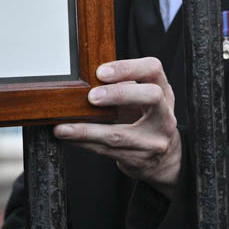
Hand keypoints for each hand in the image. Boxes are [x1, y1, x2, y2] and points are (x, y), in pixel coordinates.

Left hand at [54, 57, 180, 198]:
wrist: (165, 159)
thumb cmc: (147, 120)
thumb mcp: (143, 100)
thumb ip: (123, 87)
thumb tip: (85, 81)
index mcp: (164, 92)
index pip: (153, 69)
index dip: (128, 68)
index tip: (101, 72)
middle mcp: (164, 115)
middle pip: (150, 96)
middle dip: (119, 94)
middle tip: (92, 97)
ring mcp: (154, 140)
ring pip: (119, 134)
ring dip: (86, 131)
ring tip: (63, 128)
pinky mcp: (140, 160)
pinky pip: (107, 150)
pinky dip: (84, 143)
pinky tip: (69, 138)